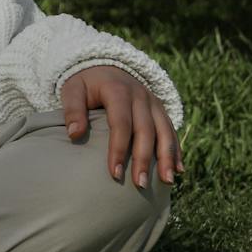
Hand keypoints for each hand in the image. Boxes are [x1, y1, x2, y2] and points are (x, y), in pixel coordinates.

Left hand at [60, 65, 179, 186]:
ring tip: (167, 182)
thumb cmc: (85, 84)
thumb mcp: (72, 90)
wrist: (105, 66)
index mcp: (118, 91)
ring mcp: (153, 103)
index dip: (119, 149)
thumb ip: (72, 110)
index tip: (114, 174)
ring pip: (165, 132)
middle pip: (146, 131)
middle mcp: (141, 96)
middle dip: (144, 159)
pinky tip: (179, 170)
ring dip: (167, 157)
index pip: (121, 124)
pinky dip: (176, 150)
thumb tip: (74, 135)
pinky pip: (171, 131)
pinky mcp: (160, 110)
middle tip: (140, 184)